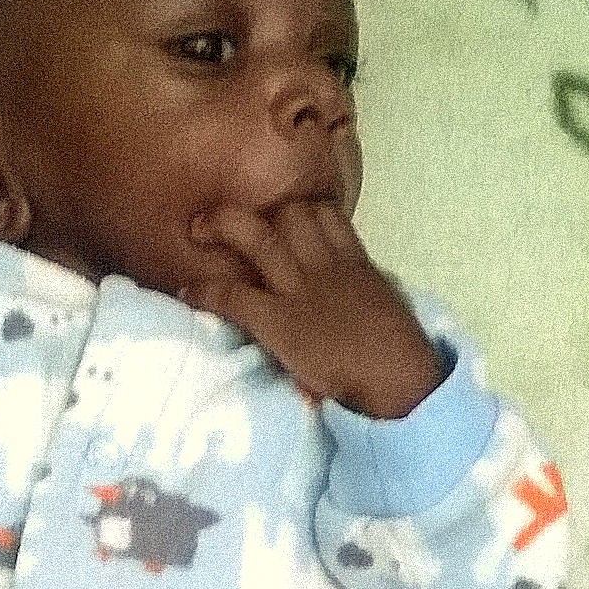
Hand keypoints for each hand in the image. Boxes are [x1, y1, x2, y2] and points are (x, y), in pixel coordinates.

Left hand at [185, 199, 444, 418]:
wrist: (398, 379)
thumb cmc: (400, 355)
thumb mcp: (387, 308)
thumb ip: (366, 292)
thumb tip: (359, 292)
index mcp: (355, 264)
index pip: (328, 214)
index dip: (301, 208)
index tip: (283, 214)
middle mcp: (326, 267)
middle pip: (291, 214)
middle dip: (260, 209)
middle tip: (229, 215)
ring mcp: (300, 291)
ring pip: (258, 239)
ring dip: (223, 226)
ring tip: (197, 228)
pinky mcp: (278, 321)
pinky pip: (234, 294)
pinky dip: (206, 291)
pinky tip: (189, 292)